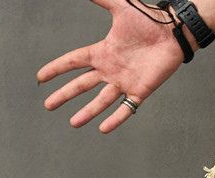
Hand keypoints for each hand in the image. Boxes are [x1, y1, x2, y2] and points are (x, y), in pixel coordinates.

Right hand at [37, 0, 185, 132]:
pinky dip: (116, 119)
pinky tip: (104, 128)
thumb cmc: (149, 21)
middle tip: (49, 105)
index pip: (73, 62)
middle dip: (65, 95)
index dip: (57, 68)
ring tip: (73, 123)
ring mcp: (124, 82)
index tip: (41, 78)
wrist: (173, 33)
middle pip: (82, 85)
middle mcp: (110, 70)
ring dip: (87, 112)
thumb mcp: (121, 7)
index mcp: (102, 52)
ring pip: (101, 101)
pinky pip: (126, 108)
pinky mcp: (140, 91)